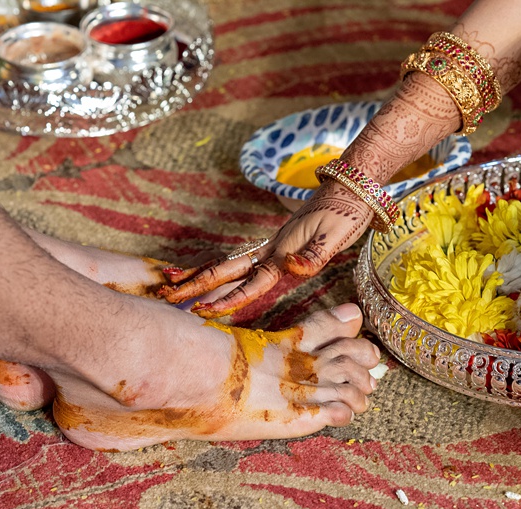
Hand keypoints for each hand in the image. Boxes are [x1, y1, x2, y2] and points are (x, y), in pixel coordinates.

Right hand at [159, 180, 374, 317]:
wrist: (352, 185)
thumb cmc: (348, 211)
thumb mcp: (337, 235)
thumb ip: (314, 255)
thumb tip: (291, 269)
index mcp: (283, 249)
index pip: (251, 281)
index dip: (229, 298)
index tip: (204, 311)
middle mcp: (272, 247)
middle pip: (228, 269)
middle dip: (198, 284)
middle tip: (169, 296)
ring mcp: (274, 244)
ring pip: (232, 264)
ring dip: (205, 276)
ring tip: (178, 284)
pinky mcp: (281, 243)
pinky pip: (245, 260)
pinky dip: (224, 269)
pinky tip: (215, 275)